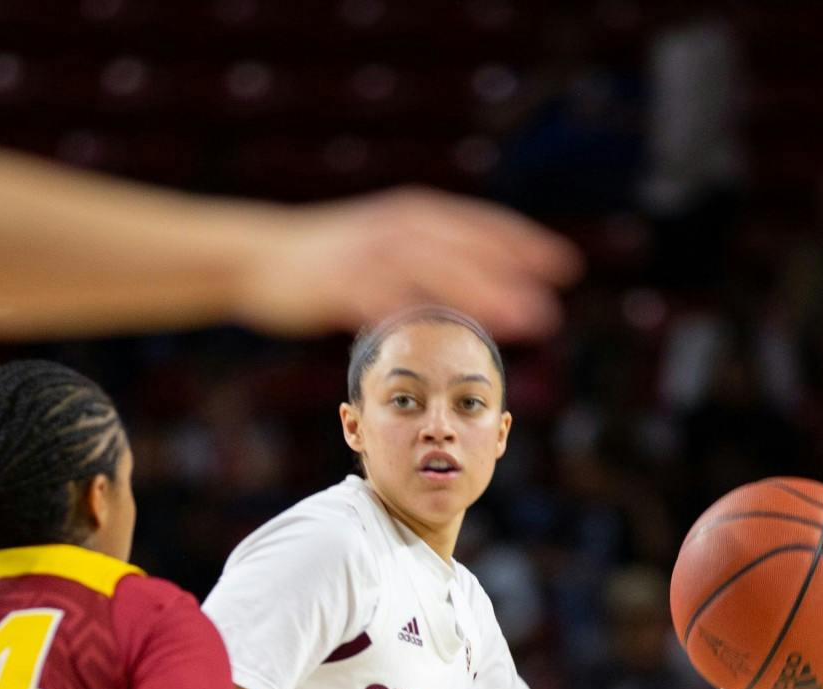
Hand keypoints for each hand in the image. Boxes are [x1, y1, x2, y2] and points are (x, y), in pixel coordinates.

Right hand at [232, 189, 579, 339]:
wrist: (258, 258)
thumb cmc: (326, 258)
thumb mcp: (382, 245)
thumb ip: (424, 260)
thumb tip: (468, 281)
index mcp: (411, 215)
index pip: (479, 226)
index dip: (523, 245)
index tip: (564, 266)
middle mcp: (396, 229)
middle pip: (465, 251)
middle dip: (513, 277)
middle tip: (551, 307)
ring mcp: (368, 256)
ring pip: (434, 275)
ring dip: (480, 297)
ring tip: (517, 320)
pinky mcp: (339, 285)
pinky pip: (384, 303)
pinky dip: (419, 318)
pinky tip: (445, 340)